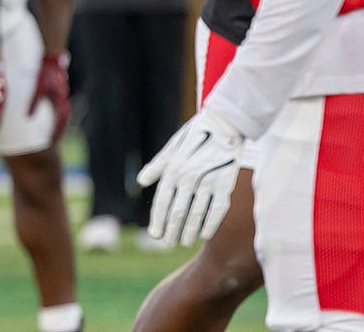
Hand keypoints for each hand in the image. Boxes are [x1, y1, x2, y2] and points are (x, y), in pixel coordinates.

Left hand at [28, 52, 70, 141]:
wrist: (52, 55)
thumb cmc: (45, 71)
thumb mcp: (38, 88)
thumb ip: (33, 102)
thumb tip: (28, 117)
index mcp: (60, 99)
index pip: (61, 120)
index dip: (56, 131)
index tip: (52, 142)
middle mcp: (62, 97)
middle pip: (62, 117)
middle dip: (58, 129)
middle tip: (52, 141)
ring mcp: (60, 93)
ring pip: (60, 111)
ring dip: (56, 121)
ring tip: (50, 131)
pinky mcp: (56, 88)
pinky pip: (56, 104)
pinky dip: (53, 112)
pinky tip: (46, 114)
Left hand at [137, 109, 243, 246]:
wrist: (223, 124)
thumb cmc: (193, 137)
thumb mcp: (171, 149)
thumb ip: (157, 167)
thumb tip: (141, 182)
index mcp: (173, 169)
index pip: (162, 201)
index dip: (158, 220)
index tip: (155, 235)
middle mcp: (188, 177)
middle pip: (178, 211)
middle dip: (172, 230)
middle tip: (168, 243)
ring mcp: (208, 181)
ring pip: (196, 213)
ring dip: (189, 231)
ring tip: (184, 242)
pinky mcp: (225, 184)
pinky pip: (217, 210)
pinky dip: (209, 224)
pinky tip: (203, 234)